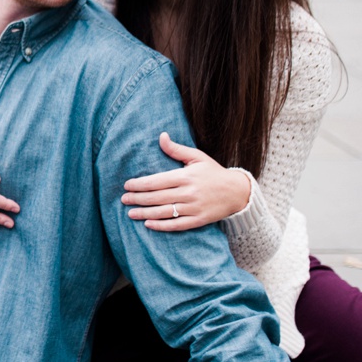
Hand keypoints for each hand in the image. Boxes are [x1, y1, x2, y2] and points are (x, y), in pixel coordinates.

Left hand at [120, 132, 251, 230]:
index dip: (139, 184)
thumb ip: (176, 150)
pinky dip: (161, 225)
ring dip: (144, 213)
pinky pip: (176, 225)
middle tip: (124, 199)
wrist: (238, 192)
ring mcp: (194, 208)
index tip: (127, 185)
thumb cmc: (214, 172)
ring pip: (164, 212)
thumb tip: (161, 136)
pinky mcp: (198, 220)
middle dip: (138, 199)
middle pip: (157, 197)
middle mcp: (188, 193)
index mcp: (186, 176)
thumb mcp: (197, 157)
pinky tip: (148, 224)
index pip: (157, 181)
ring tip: (130, 213)